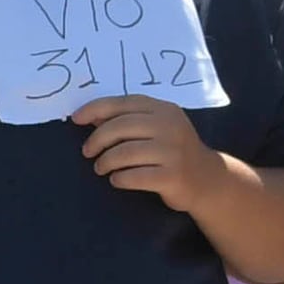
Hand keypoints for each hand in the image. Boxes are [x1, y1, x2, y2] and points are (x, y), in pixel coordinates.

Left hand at [73, 91, 214, 212]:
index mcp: (164, 109)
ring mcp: (173, 151)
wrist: (208, 179)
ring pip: (125, 153)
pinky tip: (117, 180)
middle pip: (121, 127)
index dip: (95, 109)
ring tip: (101, 168)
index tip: (76, 119)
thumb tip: (90, 116)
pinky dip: (119, 178)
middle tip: (87, 152)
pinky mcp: (172, 176)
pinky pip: (135, 176)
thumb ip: (129, 120)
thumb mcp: (158, 128)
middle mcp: (170, 126)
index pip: (123, 103)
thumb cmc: (173, 151)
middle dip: (97, 139)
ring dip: (106, 161)